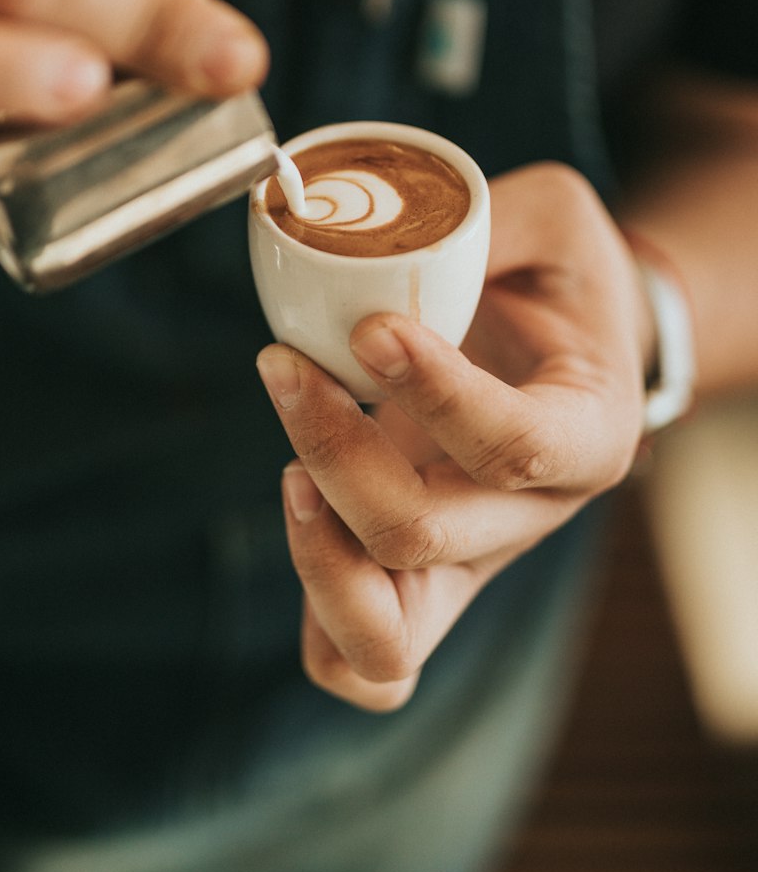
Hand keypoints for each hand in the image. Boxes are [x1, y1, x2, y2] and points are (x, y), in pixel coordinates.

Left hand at [257, 163, 652, 710]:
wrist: (568, 348)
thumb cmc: (560, 282)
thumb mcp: (553, 217)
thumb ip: (486, 214)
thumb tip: (384, 227)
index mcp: (587, 433)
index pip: (516, 445)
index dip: (436, 393)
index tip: (370, 328)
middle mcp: (528, 517)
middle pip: (420, 533)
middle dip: (333, 448)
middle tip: (283, 363)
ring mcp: (467, 563)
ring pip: (385, 634)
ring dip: (313, 552)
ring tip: (286, 463)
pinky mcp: (414, 579)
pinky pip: (356, 658)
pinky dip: (317, 607)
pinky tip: (298, 505)